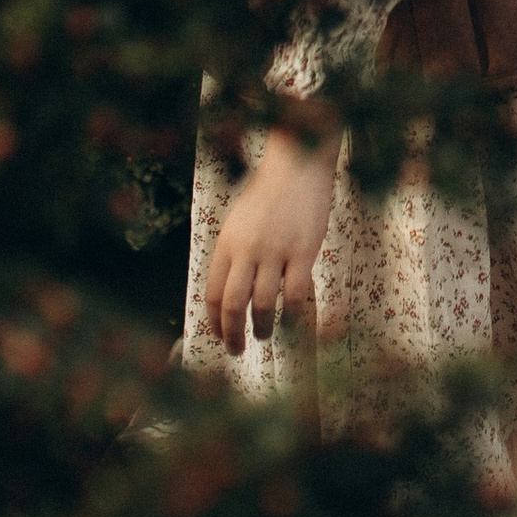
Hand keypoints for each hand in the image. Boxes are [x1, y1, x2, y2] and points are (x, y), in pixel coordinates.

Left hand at [203, 129, 341, 353]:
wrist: (297, 166)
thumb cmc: (268, 195)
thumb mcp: (237, 223)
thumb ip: (232, 256)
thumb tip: (228, 297)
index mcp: (226, 243)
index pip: (213, 294)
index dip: (214, 322)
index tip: (219, 336)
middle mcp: (247, 249)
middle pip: (233, 305)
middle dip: (232, 335)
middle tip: (237, 350)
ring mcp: (275, 250)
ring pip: (264, 304)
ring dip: (262, 328)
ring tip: (264, 335)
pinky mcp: (303, 251)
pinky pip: (296, 294)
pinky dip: (292, 314)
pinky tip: (291, 321)